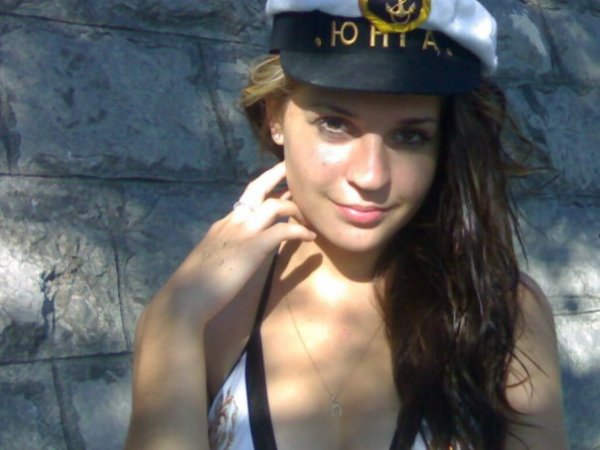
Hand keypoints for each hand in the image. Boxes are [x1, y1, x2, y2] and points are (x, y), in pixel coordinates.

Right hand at [162, 161, 314, 325]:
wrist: (185, 297)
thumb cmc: (194, 285)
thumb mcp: (212, 257)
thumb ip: (227, 249)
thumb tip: (239, 252)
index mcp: (223, 224)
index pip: (247, 200)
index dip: (263, 190)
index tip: (277, 184)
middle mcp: (233, 221)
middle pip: (257, 188)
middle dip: (275, 175)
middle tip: (291, 168)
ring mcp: (243, 231)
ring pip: (274, 206)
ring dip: (295, 208)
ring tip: (309, 219)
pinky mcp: (253, 246)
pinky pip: (283, 230)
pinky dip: (300, 231)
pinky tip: (310, 237)